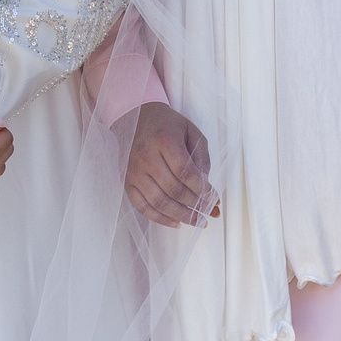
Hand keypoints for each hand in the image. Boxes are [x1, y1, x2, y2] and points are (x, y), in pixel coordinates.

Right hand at [125, 102, 214, 227]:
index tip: (213, 198)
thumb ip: (201, 159)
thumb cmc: (167, 125)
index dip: (201, 189)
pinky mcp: (127, 181)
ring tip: (197, 222)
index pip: (185, 172)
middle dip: (195, 205)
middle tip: (209, 213)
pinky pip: (141, 206)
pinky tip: (175, 223)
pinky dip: (159, 218)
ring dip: (181, 216)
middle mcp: (145, 156)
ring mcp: (133, 171)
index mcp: (164, 140)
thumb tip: (206, 188)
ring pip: (158, 202)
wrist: (135, 117)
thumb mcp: (191, 133)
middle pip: (173, 189)